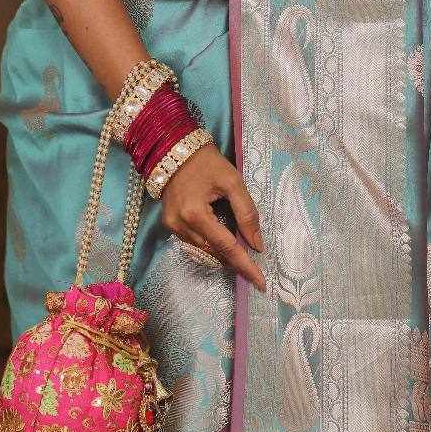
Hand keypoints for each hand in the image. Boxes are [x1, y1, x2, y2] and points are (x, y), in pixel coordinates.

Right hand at [158, 142, 266, 291]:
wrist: (174, 149)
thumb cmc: (207, 162)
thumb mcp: (233, 181)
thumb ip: (246, 213)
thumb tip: (257, 244)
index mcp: (195, 214)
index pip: (226, 247)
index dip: (245, 265)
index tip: (261, 283)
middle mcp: (180, 225)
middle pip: (214, 252)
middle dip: (235, 260)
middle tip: (255, 267)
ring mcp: (172, 226)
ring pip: (204, 249)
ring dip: (223, 252)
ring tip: (241, 253)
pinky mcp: (169, 224)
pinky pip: (194, 242)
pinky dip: (211, 243)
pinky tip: (222, 239)